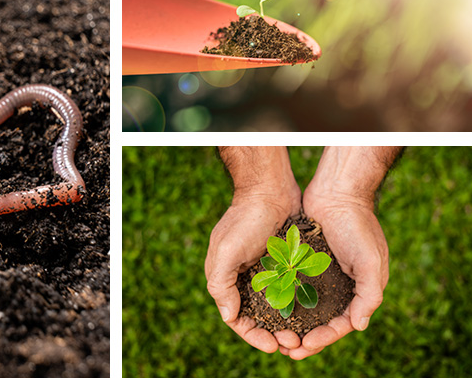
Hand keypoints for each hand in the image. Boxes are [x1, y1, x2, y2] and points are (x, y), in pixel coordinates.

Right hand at [206, 147, 301, 352]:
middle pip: (259, 318)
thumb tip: (228, 316)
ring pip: (279, 309)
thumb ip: (221, 283)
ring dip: (290, 324)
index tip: (273, 346)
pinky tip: (314, 315)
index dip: (253, 336)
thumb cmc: (244, 219)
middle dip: (275, 334)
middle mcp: (246, 279)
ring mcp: (267, 272)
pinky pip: (293, 291)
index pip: (237, 318)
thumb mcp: (226, 251)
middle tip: (294, 343)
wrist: (270, 189)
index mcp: (227, 278)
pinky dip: (300, 306)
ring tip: (306, 335)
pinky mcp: (286, 264)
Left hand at [288, 158, 390, 359]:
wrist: (337, 191)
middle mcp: (339, 286)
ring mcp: (318, 274)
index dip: (325, 338)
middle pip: (320, 321)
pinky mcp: (301, 261)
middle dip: (305, 337)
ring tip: (274, 334)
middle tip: (286, 349)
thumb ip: (369, 294)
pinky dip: (282, 299)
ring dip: (291, 322)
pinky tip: (267, 308)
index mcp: (359, 290)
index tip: (306, 345)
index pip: (341, 324)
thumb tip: (358, 326)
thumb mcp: (371, 261)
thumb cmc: (358, 225)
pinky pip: (291, 285)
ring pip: (303, 307)